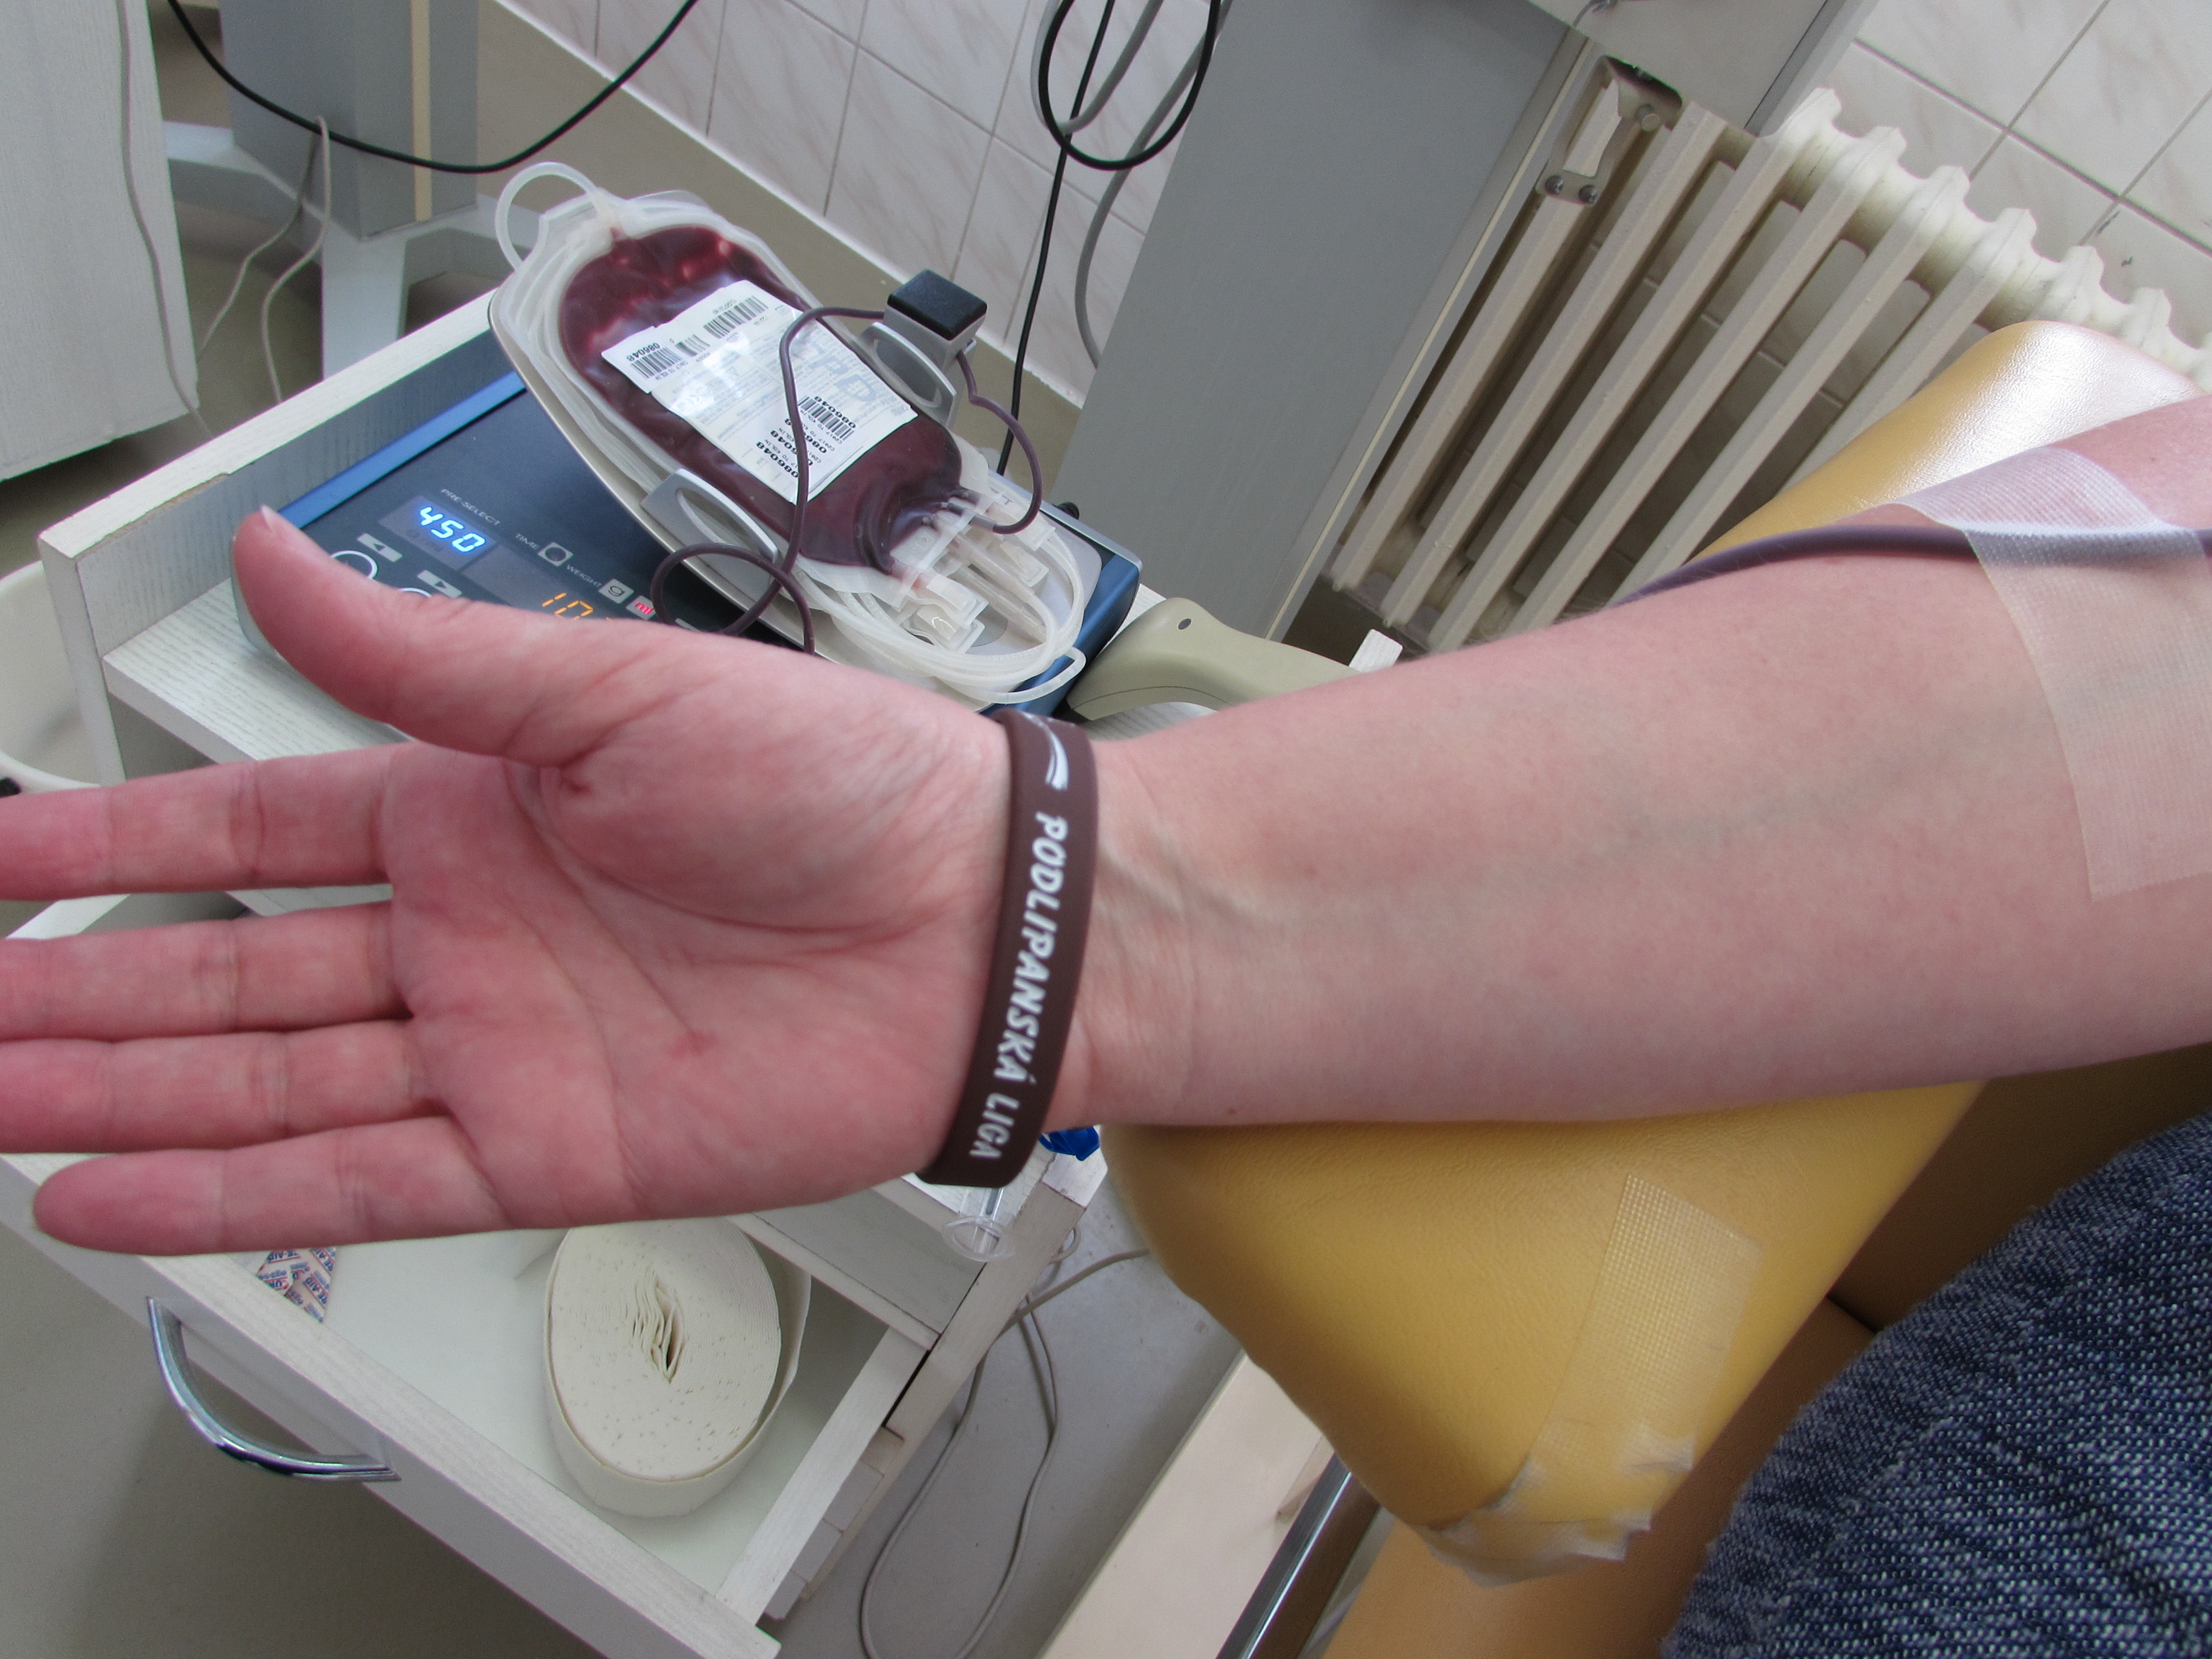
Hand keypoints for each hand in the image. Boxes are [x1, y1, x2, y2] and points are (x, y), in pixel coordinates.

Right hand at [0, 509, 1052, 1253]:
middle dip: (77, 991)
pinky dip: (237, 1196)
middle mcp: (468, 934)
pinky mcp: (548, 1149)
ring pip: (265, 1082)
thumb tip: (266, 553)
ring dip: (119, 1094)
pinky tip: (114, 1197)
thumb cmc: (836, 782)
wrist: (977, 917)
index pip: (241, 833)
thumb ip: (425, 657)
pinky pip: (364, 1181)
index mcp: (472, 808)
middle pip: (225, 973)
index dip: (104, 845)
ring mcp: (499, 1046)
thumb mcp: (611, 689)